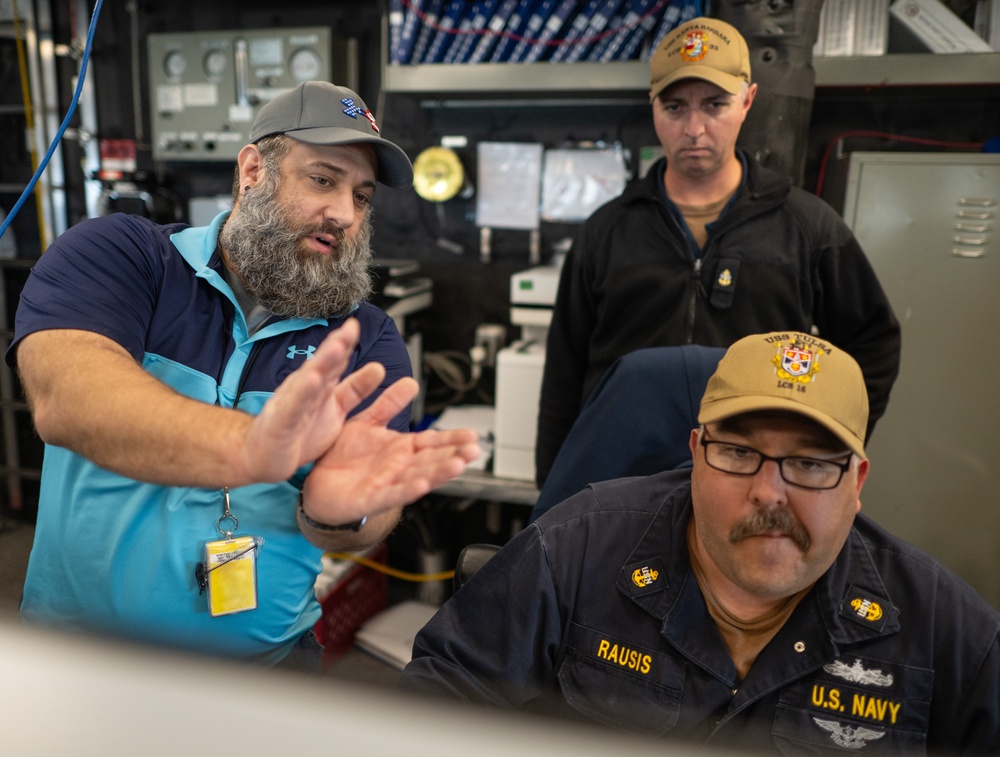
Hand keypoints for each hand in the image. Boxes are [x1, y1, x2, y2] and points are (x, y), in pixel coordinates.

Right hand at [239, 319, 384, 483]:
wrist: (262, 455)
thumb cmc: (298, 431)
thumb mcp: (335, 409)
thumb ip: (356, 389)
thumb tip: (379, 368)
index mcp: (320, 386)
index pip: (335, 361)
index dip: (346, 342)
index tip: (355, 324)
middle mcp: (305, 389)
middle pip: (322, 364)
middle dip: (336, 345)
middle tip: (350, 328)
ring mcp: (292, 403)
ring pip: (309, 379)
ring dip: (322, 362)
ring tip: (336, 347)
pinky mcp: (281, 422)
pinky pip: (293, 406)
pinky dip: (302, 393)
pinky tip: (311, 380)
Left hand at [301, 375, 480, 524]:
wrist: (314, 481)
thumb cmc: (341, 455)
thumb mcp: (366, 422)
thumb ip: (388, 404)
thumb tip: (411, 382)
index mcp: (399, 449)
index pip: (431, 442)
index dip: (452, 439)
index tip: (473, 435)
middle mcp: (397, 467)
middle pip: (430, 461)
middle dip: (453, 456)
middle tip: (474, 451)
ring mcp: (385, 484)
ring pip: (417, 478)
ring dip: (438, 473)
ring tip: (458, 466)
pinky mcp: (368, 499)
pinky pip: (390, 494)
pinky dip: (407, 491)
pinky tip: (423, 485)